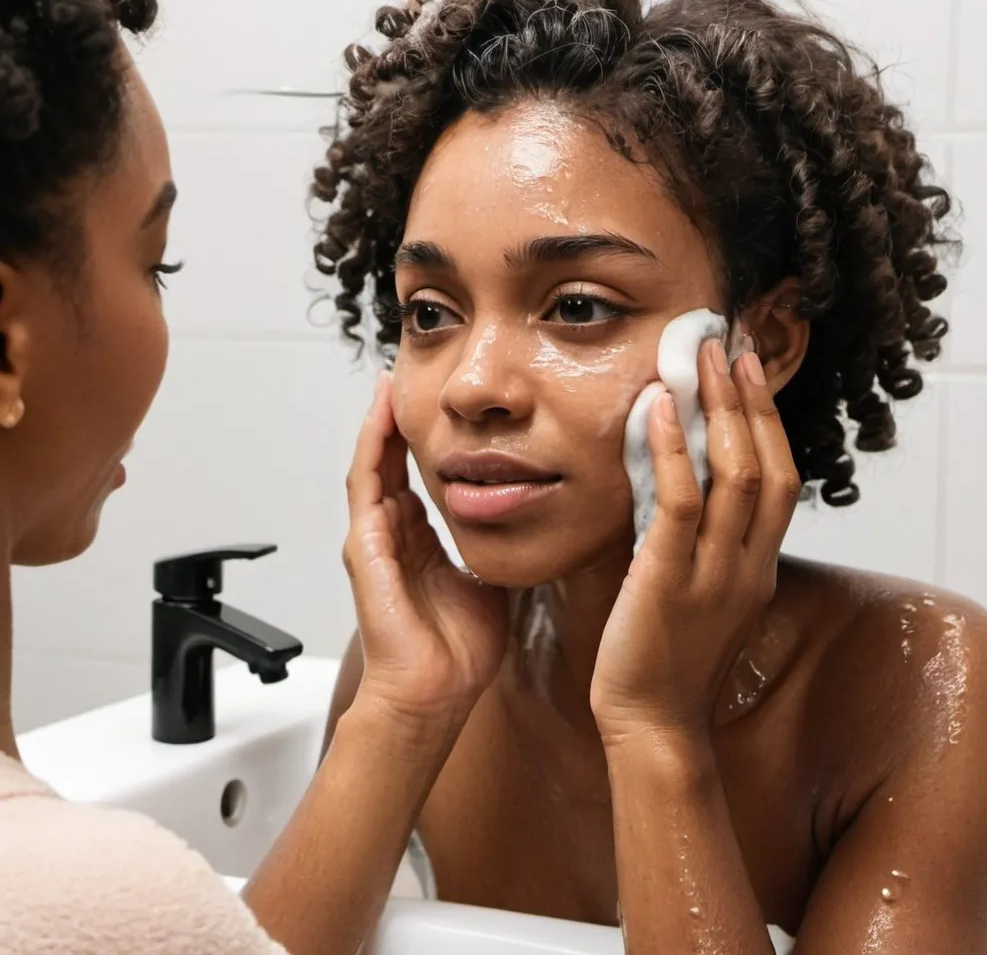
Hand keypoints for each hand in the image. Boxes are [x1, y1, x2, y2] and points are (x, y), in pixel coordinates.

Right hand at [344, 372, 508, 725]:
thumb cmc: (459, 651)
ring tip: (393, 380)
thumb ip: (500, 548)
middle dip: (400, 418)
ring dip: (382, 420)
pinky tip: (384, 412)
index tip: (445, 406)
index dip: (427, 439)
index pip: (419, 476)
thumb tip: (536, 522)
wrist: (433, 695)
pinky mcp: (365, 546)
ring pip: (374, 463)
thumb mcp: (490, 581)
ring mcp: (373, 539)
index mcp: (419, 543)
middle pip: (391, 461)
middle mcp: (392, 535)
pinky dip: (374, 445)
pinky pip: (367, 484)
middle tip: (413, 375)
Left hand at [591, 342, 801, 742]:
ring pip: (734, 477)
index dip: (767, 422)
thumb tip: (676, 478)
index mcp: (757, 567)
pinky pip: (679, 505)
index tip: (747, 374)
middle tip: (728, 348)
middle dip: (750, 403)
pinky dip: (672, 451)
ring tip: (701, 361)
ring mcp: (714, 575)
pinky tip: (657, 411)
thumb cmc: (666, 655)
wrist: (650, 723)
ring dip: (720, 412)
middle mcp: (747, 566)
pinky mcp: (667, 582)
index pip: (779, 481)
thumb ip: (700, 540)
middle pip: (767, 467)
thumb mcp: (699, 590)